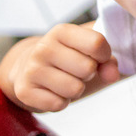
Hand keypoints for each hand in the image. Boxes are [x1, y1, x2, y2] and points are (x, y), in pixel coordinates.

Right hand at [0, 23, 119, 111]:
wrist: (29, 69)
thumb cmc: (68, 58)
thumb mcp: (90, 52)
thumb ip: (109, 61)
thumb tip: (112, 75)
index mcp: (62, 31)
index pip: (97, 43)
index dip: (105, 55)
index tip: (99, 57)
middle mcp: (43, 48)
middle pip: (87, 68)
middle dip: (89, 74)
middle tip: (77, 71)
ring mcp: (31, 69)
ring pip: (74, 89)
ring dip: (77, 90)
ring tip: (67, 81)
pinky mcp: (24, 91)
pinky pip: (58, 104)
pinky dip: (62, 102)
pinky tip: (54, 92)